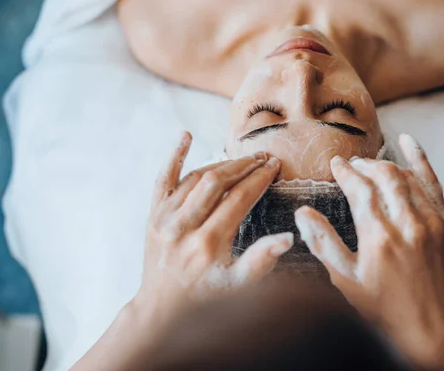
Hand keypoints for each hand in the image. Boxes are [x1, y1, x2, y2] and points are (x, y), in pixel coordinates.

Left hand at [135, 131, 292, 323]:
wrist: (163, 306)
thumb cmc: (206, 295)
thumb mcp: (238, 284)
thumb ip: (262, 259)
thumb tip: (289, 237)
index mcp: (208, 242)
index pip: (239, 198)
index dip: (260, 179)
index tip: (274, 167)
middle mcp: (184, 226)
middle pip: (218, 182)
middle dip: (245, 166)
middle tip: (264, 158)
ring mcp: (165, 218)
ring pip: (196, 177)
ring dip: (222, 165)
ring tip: (243, 160)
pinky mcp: (153, 214)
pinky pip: (162, 179)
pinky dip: (174, 156)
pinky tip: (185, 135)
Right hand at [295, 134, 443, 369]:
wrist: (430, 322)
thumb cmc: (383, 304)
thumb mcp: (345, 279)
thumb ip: (323, 243)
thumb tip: (302, 213)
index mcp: (379, 237)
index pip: (359, 189)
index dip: (345, 172)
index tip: (335, 164)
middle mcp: (407, 224)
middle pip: (383, 175)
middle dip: (363, 165)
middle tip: (350, 165)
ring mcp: (430, 221)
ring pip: (405, 176)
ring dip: (384, 165)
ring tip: (368, 165)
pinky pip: (433, 182)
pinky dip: (420, 160)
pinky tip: (409, 142)